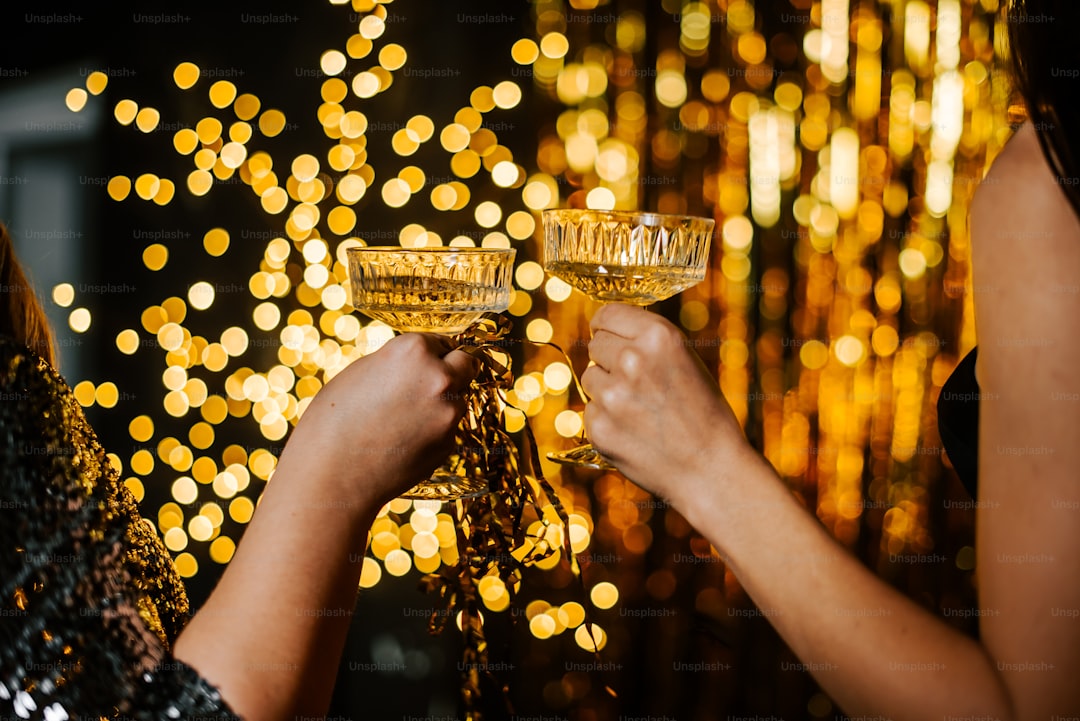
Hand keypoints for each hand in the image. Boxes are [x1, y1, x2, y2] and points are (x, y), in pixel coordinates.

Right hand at [280, 333, 478, 507]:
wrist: (331, 475)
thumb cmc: (334, 421)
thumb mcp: (362, 372)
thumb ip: (399, 364)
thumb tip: (421, 364)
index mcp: (413, 351)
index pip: (440, 341)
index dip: (430, 352)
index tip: (424, 361)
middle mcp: (439, 378)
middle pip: (466, 363)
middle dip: (453, 369)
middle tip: (431, 381)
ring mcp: (448, 413)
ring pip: (459, 399)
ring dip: (442, 403)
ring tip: (403, 419)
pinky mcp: (448, 444)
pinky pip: (447, 429)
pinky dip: (433, 432)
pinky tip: (403, 441)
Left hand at [582, 304, 754, 507]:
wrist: (709, 469)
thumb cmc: (703, 413)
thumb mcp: (686, 360)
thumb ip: (647, 342)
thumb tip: (606, 330)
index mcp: (658, 337)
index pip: (606, 314)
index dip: (607, 326)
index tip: (608, 335)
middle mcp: (632, 360)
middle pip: (595, 345)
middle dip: (609, 359)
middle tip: (635, 382)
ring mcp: (612, 395)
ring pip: (589, 378)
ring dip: (607, 389)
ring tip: (640, 409)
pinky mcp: (599, 427)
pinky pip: (590, 410)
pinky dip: (606, 419)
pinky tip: (634, 431)